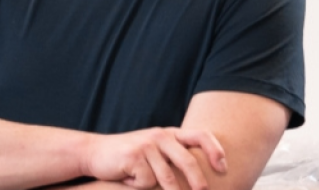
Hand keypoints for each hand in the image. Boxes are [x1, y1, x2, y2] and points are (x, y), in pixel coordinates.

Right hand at [81, 128, 226, 189]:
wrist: (95, 152)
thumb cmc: (130, 157)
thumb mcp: (155, 151)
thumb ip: (175, 156)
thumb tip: (203, 180)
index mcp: (170, 133)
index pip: (201, 136)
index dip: (216, 151)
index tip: (223, 168)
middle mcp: (160, 136)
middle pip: (188, 161)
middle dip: (198, 181)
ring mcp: (146, 145)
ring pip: (167, 178)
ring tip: (147, 185)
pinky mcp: (133, 156)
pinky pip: (147, 182)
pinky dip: (138, 186)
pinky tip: (128, 179)